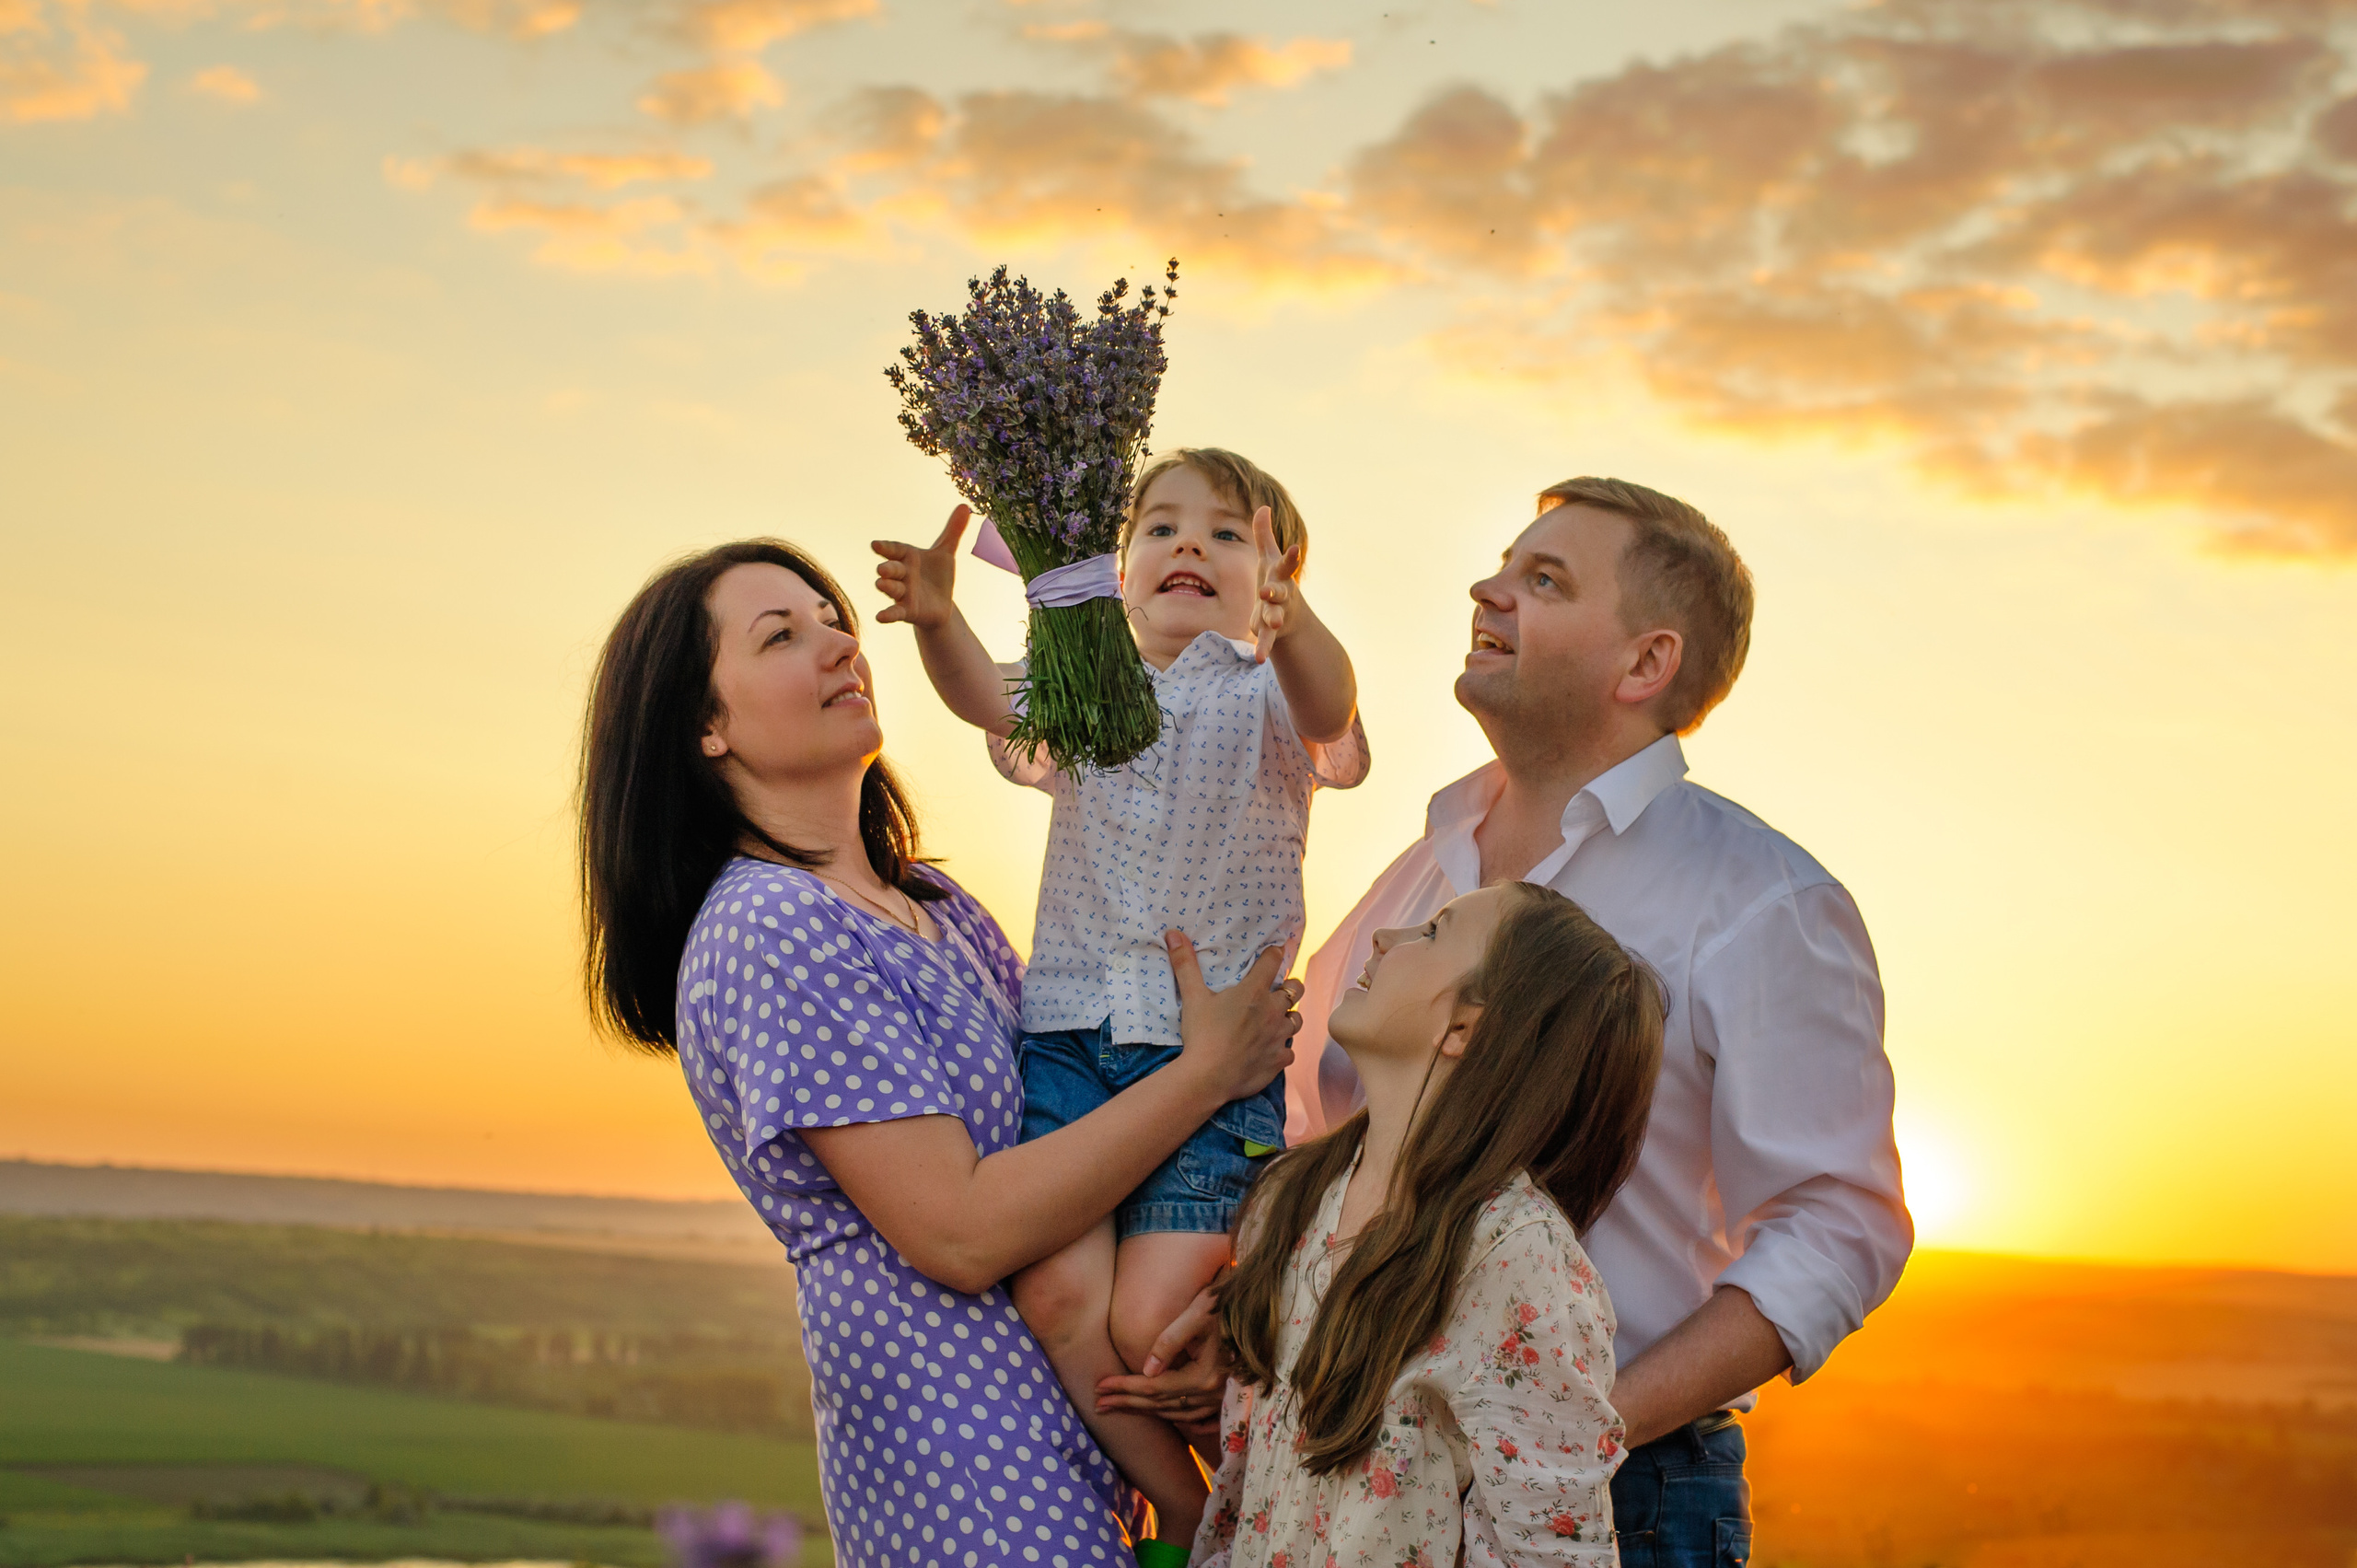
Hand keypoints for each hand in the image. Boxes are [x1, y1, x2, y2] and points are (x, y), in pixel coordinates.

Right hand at [873, 505, 968, 631]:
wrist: (941, 604)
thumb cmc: (937, 576)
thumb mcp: (946, 553)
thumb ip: (953, 531)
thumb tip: (964, 507)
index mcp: (908, 557)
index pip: (895, 549)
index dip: (885, 547)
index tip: (875, 545)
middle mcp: (902, 574)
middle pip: (892, 569)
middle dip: (887, 568)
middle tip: (882, 567)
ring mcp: (902, 593)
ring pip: (892, 588)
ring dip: (886, 586)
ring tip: (881, 583)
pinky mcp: (906, 611)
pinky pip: (894, 612)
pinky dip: (887, 615)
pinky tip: (880, 618)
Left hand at [1096, 1284, 1229, 1435]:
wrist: (1265, 1305)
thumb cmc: (1229, 1302)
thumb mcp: (1198, 1314)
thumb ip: (1171, 1341)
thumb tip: (1146, 1369)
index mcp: (1205, 1376)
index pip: (1154, 1387)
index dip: (1125, 1388)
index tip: (1100, 1386)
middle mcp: (1215, 1394)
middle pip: (1162, 1404)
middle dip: (1128, 1404)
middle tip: (1099, 1404)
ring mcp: (1224, 1398)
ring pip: (1179, 1413)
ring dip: (1148, 1412)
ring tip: (1123, 1408)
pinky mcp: (1230, 1395)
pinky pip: (1201, 1417)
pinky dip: (1181, 1418)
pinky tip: (1169, 1418)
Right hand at [1169, 930, 1300, 1106]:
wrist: (1208, 1077)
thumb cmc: (1201, 1035)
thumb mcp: (1192, 997)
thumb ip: (1185, 964)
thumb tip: (1173, 933)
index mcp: (1254, 992)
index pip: (1273, 962)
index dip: (1275, 954)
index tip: (1276, 951)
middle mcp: (1272, 1011)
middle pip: (1296, 989)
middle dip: (1291, 986)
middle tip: (1280, 988)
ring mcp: (1279, 1037)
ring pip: (1296, 1020)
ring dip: (1289, 1017)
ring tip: (1277, 1019)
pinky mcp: (1279, 1060)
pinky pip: (1290, 1051)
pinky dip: (1282, 1049)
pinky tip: (1271, 1050)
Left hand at [1248, 505, 1304, 664]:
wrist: (1290, 617)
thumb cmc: (1276, 581)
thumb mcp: (1268, 559)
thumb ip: (1263, 535)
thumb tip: (1262, 506)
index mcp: (1280, 576)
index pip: (1286, 564)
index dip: (1291, 557)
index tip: (1295, 548)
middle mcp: (1282, 594)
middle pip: (1280, 592)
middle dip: (1275, 591)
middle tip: (1267, 591)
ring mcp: (1277, 613)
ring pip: (1275, 615)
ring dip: (1272, 619)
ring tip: (1270, 623)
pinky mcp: (1269, 630)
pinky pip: (1266, 639)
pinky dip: (1263, 648)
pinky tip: (1259, 659)